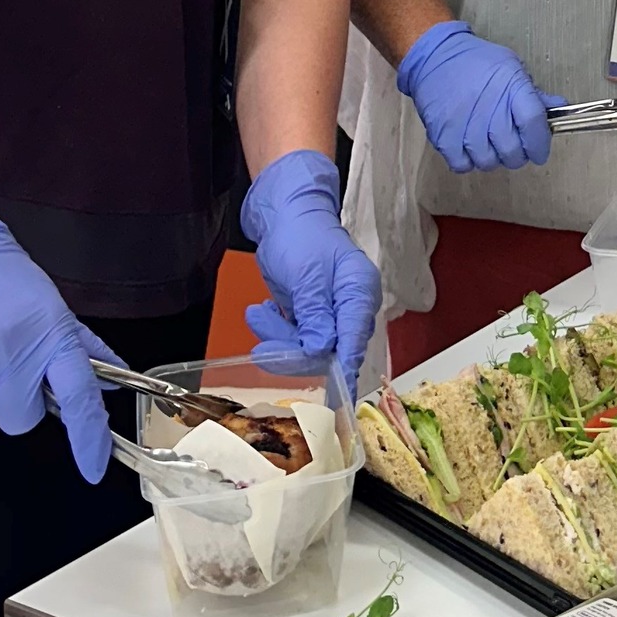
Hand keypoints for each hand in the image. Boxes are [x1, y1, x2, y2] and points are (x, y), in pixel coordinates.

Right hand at [0, 220, 120, 482]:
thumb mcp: (51, 306)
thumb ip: (82, 346)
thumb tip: (112, 378)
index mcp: (52, 336)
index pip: (82, 398)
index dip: (90, 440)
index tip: (94, 468)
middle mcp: (16, 353)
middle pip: (22, 420)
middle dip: (14, 400)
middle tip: (1, 363)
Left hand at [241, 150, 381, 388]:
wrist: (286, 216)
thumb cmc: (301, 236)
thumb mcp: (306, 275)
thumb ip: (316, 314)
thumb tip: (323, 350)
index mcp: (359, 294)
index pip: (355, 341)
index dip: (343, 371)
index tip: (336, 399)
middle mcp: (351, 308)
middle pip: (329, 351)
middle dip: (291, 350)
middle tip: (262, 343)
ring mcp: (331, 314)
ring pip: (308, 348)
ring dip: (278, 338)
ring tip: (257, 314)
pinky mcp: (312, 316)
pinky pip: (296, 339)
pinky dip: (276, 332)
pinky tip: (263, 312)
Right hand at [395, 19, 563, 173]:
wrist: (436, 57)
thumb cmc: (477, 62)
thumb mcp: (512, 68)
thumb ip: (534, 94)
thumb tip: (559, 109)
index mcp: (513, 89)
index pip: (534, 124)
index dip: (540, 144)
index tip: (540, 152)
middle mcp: (490, 110)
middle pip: (512, 151)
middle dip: (517, 154)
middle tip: (512, 146)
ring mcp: (464, 125)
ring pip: (488, 162)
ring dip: (492, 157)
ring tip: (487, 141)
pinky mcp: (443, 137)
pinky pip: (462, 165)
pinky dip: (468, 160)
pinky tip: (469, 145)